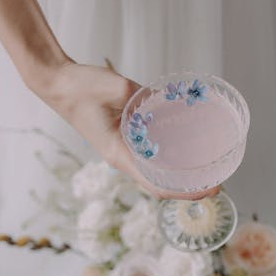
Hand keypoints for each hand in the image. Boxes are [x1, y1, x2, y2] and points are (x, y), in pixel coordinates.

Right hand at [38, 60, 218, 199]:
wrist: (58, 83)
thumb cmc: (81, 88)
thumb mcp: (116, 87)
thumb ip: (143, 96)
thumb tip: (168, 101)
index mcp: (120, 154)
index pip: (157, 185)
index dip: (186, 191)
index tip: (211, 189)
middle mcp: (123, 158)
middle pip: (160, 184)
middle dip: (189, 188)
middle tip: (218, 183)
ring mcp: (123, 150)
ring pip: (156, 172)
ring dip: (180, 177)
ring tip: (207, 172)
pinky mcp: (124, 139)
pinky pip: (150, 156)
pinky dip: (169, 158)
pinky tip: (186, 150)